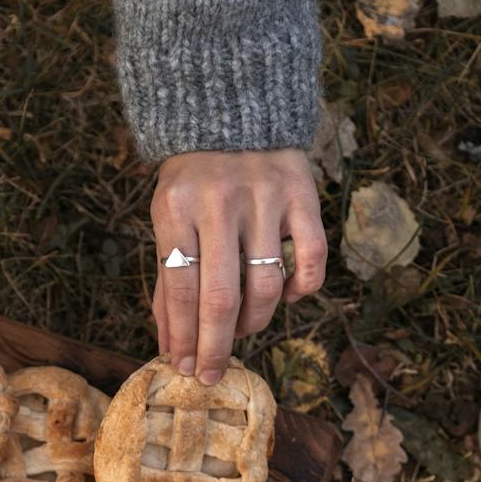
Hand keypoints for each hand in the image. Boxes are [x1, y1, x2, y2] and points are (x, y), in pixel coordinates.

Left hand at [150, 148, 326, 385]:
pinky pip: (312, 260)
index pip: (181, 289)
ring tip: (243, 330)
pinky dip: (300, 290)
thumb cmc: (194, 179)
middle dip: (216, 347)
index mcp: (177, 207)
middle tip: (212, 375)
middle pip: (222, 297)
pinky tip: (286, 297)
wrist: (232, 106)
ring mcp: (266, 197)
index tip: (184, 368)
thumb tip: (170, 346)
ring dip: (255, 322)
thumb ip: (169, 280)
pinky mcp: (303, 194)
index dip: (183, 337)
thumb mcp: (169, 218)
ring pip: (266, 286)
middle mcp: (221, 201)